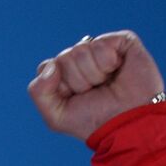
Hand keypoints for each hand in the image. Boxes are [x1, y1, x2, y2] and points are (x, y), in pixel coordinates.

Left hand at [27, 30, 165, 141]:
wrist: (127, 124)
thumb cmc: (94, 121)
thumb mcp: (55, 116)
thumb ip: (38, 91)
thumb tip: (51, 64)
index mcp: (65, 74)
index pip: (47, 67)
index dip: (60, 86)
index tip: (75, 99)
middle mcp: (82, 59)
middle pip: (63, 57)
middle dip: (78, 81)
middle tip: (95, 92)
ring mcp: (101, 49)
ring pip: (81, 50)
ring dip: (93, 74)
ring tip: (107, 84)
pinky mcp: (121, 42)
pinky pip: (100, 44)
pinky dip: (107, 62)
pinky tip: (117, 71)